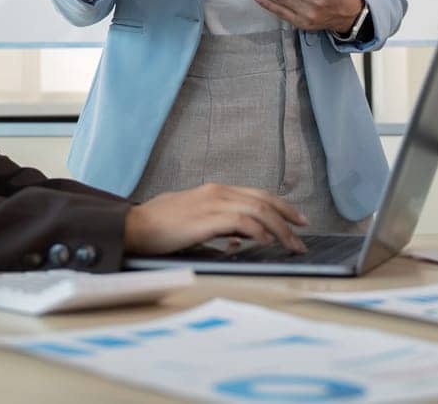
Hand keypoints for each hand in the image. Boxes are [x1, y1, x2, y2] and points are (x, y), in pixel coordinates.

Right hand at [123, 183, 308, 254]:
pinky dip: (259, 232)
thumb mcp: (194, 221)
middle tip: (303, 232)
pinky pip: (242, 222)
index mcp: (215, 191)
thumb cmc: (160, 226)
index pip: (257, 195)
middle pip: (263, 200)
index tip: (296, 219)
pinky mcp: (206, 219)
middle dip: (288, 216)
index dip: (280, 206)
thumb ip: (217, 225)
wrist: (134, 226)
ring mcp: (212, 203)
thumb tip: (237, 238)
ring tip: (291, 245)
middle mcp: (217, 192)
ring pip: (258, 210)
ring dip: (280, 229)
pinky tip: (266, 242)